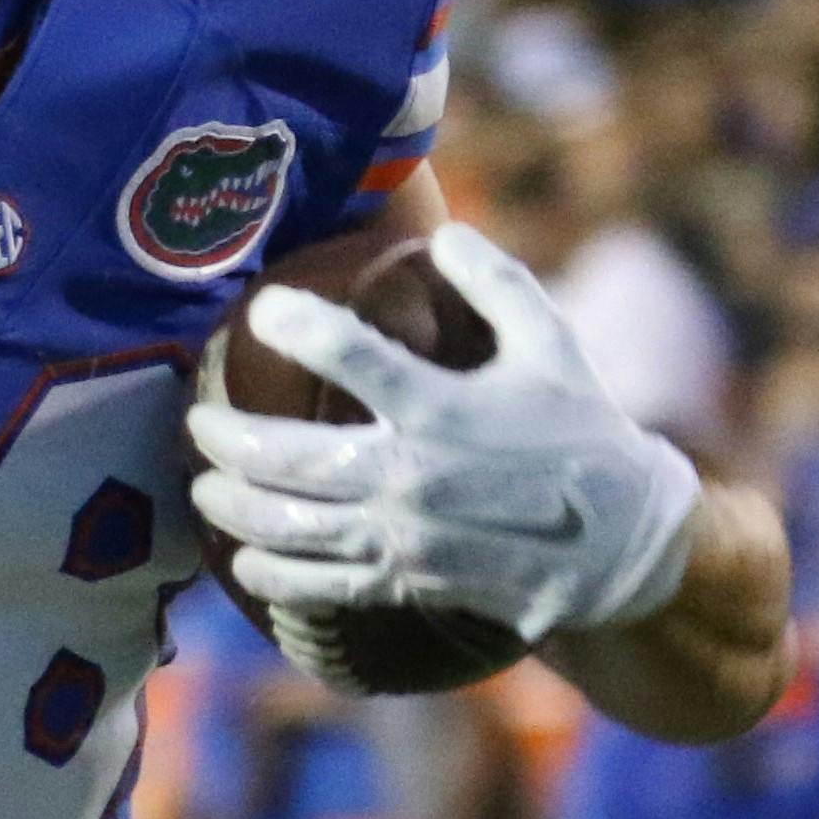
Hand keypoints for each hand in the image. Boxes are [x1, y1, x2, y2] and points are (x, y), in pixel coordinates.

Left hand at [187, 221, 701, 649]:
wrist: (621, 543)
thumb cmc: (581, 432)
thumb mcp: (551, 345)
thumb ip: (496, 283)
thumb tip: (443, 232)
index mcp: (446, 407)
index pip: (353, 357)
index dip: (298, 327)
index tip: (264, 311)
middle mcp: (415, 474)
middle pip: (293, 458)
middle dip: (229, 440)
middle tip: (196, 422)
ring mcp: (406, 535)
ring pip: (294, 526)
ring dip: (235, 508)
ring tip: (202, 488)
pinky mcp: (408, 579)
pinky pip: (323, 586)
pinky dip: (275, 576)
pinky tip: (243, 560)